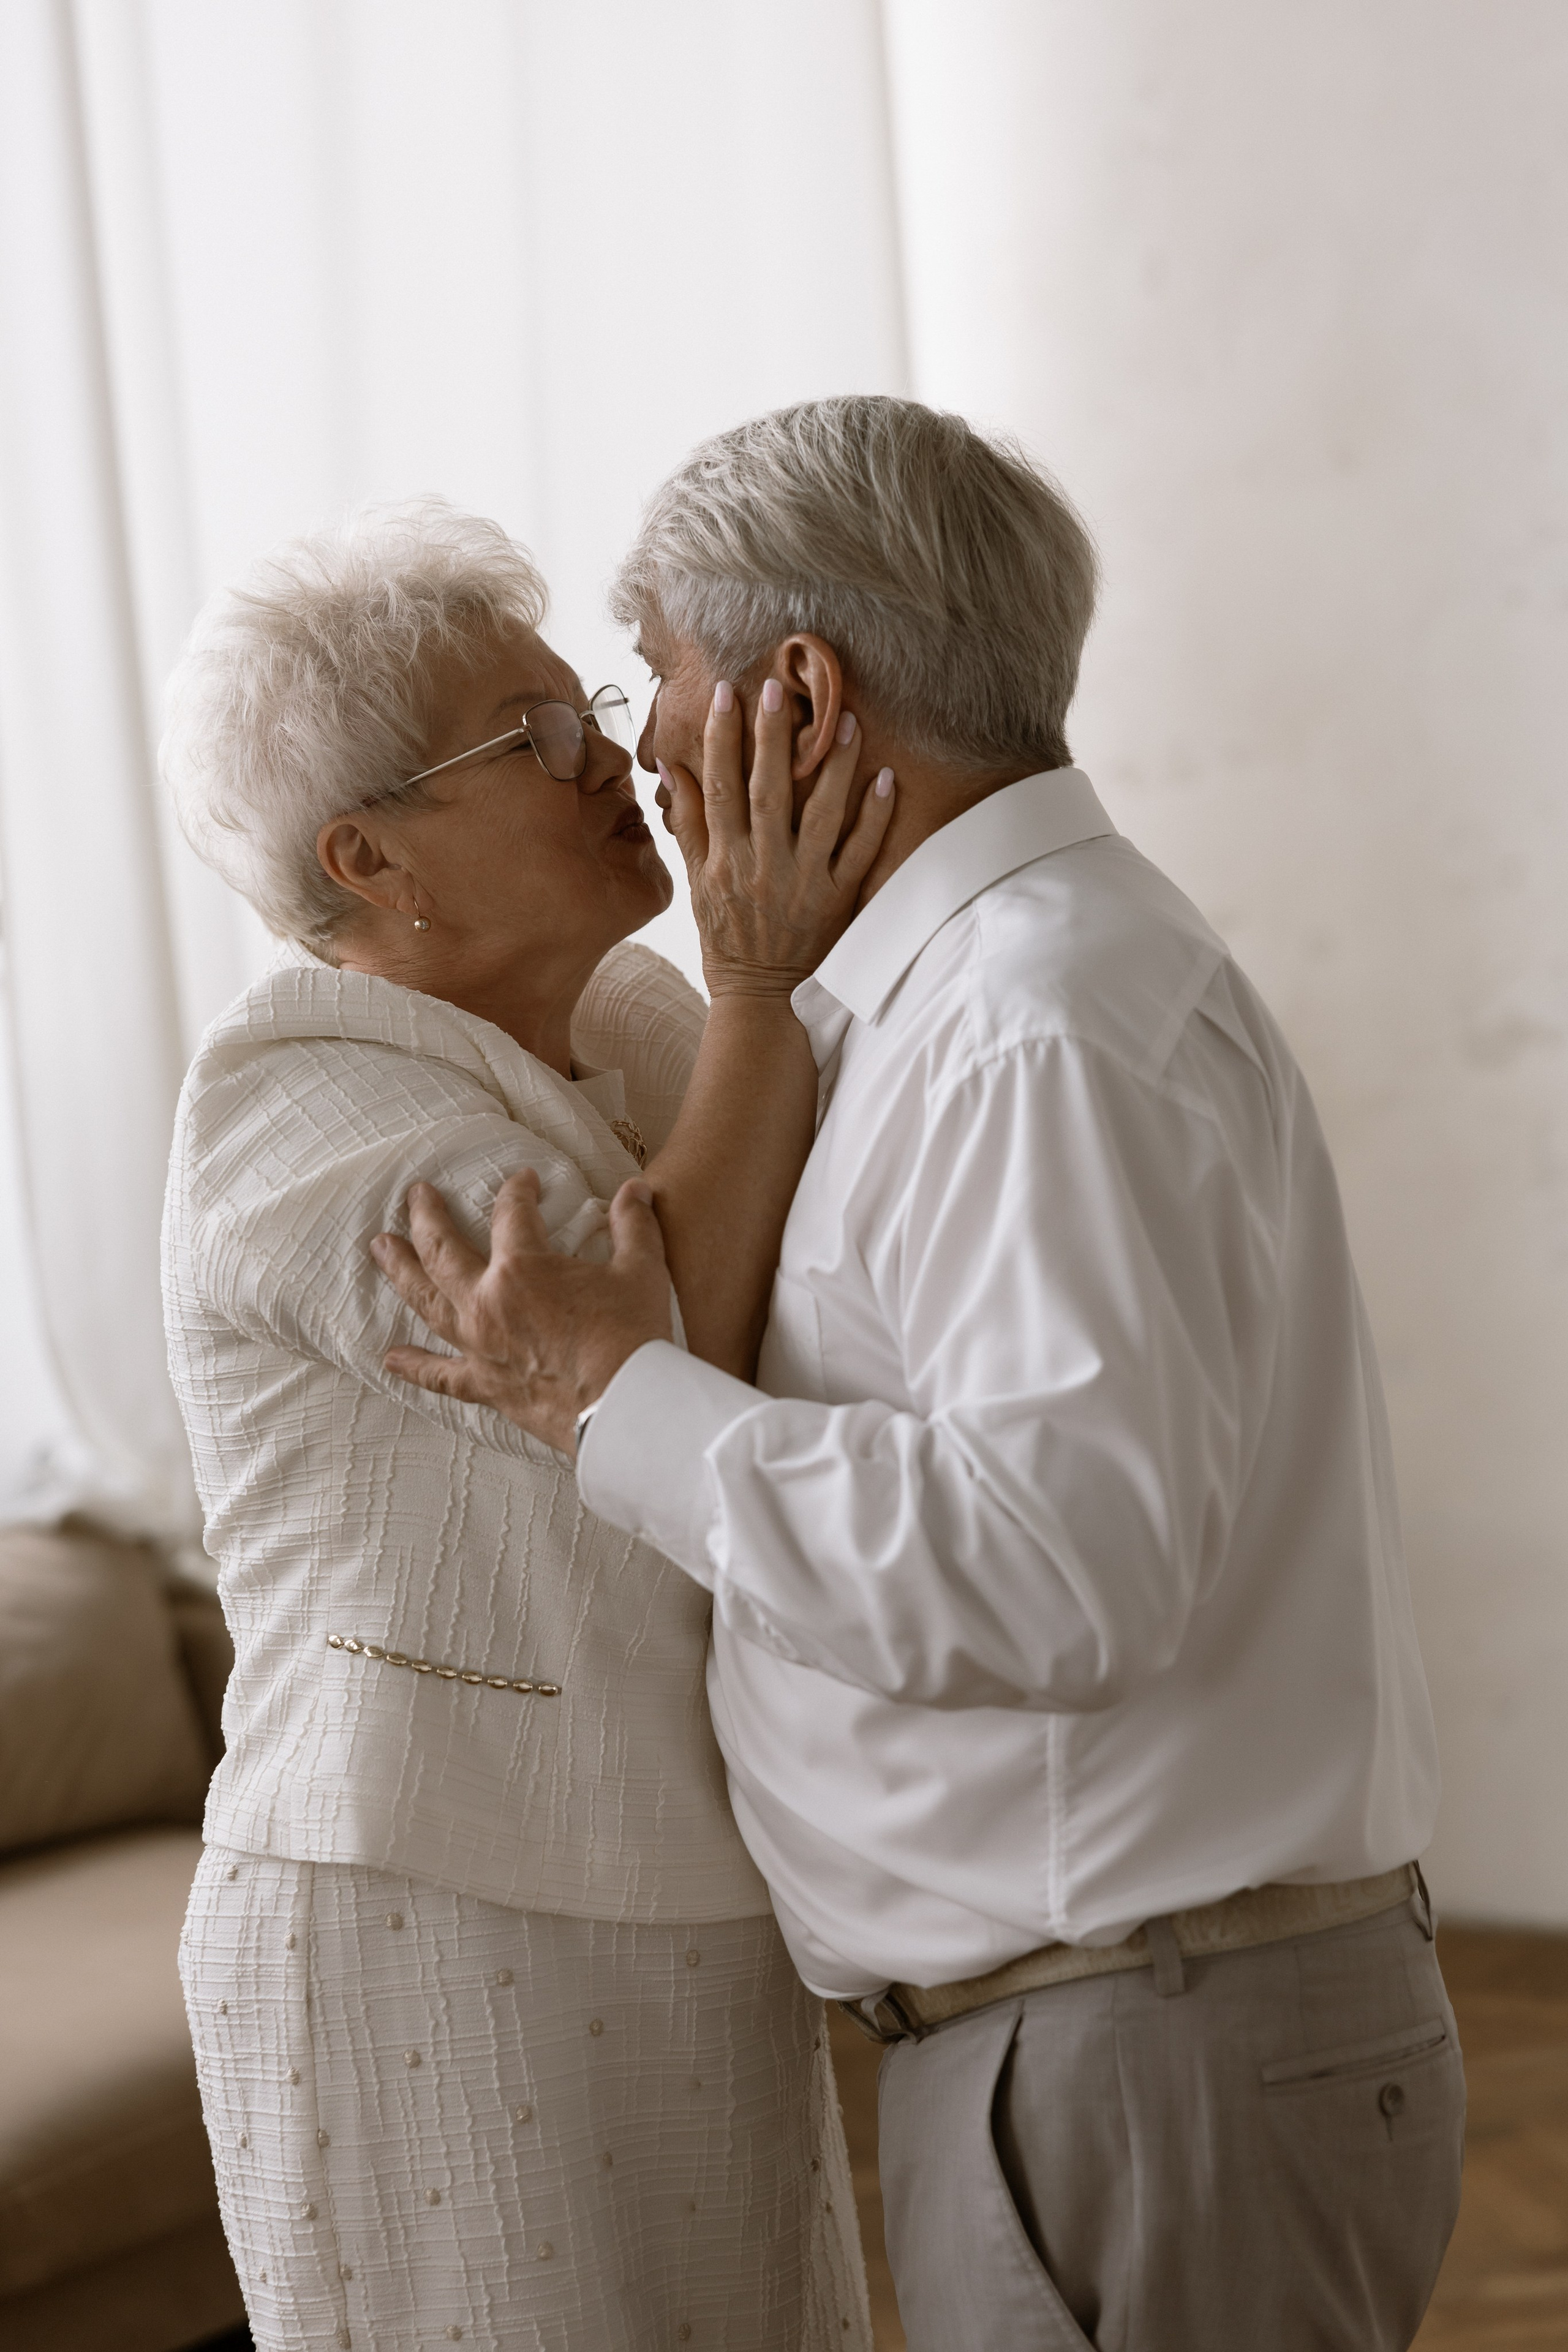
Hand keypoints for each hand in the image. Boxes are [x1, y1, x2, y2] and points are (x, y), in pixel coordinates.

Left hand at [371, 1169, 671, 1453]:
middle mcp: (487, 1301)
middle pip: (443, 1248)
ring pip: (426, 1300)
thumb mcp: (640, 1270)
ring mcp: (479, 1345)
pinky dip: (414, 1366)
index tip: (524, 1181)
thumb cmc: (632, 1336)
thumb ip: (633, 1225)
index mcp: (522, 1267)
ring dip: (401, 1270)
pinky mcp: (484, 1384)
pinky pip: (440, 1375)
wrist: (623, 1405)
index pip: (511, 1212)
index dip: (517, 1190)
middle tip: (415, 1195)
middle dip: (427, 1216)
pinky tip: (390, 1358)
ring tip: (381, 1247)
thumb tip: (635, 1188)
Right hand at [656, 679, 893, 997]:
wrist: (761, 998)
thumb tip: (672, 770)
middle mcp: (762, 867)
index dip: (721, 740)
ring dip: (833, 766)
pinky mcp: (838, 901)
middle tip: (780, 689)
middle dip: (772, 738)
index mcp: (724, 861)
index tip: (725, 695)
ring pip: (820, 815)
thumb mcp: (696, 884)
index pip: (719, 788)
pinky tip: (886, 779)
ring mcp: (803, 883)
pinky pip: (860, 853)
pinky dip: (874, 817)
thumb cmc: (727, 937)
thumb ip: (688, 825)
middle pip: (767, 791)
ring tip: (845, 720)